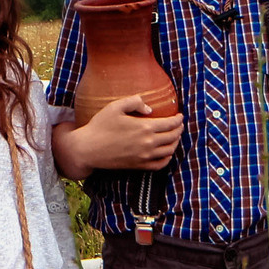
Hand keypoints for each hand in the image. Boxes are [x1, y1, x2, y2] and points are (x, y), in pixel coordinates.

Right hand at [61, 96, 181, 171]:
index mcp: (145, 127)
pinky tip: (166, 153)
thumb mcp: (114, 106)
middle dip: (179, 129)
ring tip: (174, 136)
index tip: (180, 115)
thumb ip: (134, 102)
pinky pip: (160, 164)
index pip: (170, 124)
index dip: (178, 119)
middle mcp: (148, 143)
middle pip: (173, 137)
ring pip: (169, 150)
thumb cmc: (100, 126)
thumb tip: (149, 108)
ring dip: (175, 142)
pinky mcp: (139, 166)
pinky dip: (167, 158)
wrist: (88, 150)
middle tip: (179, 124)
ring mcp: (144, 157)